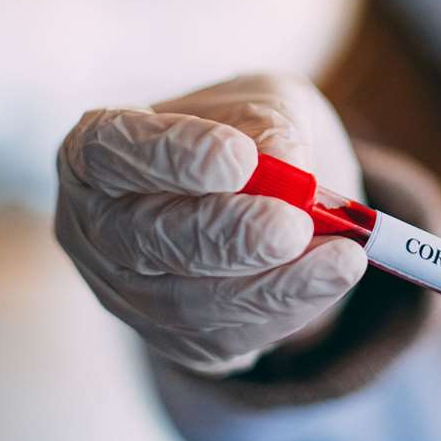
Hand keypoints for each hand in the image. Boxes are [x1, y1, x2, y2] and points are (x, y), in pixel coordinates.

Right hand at [55, 73, 367, 375]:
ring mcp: (127, 292)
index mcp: (99, 148)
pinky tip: (331, 280)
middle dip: (226, 234)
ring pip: (188, 301)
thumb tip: (284, 159)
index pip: (112, 150)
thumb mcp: (266, 101)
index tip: (240, 159)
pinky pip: (225, 337)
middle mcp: (97, 225)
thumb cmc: (249, 134)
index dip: (171, 157)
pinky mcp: (173, 340)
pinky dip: (285, 309)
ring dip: (271, 285)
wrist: (268, 200)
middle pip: (146, 236)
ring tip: (343, 258)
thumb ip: (271, 121)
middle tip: (294, 226)